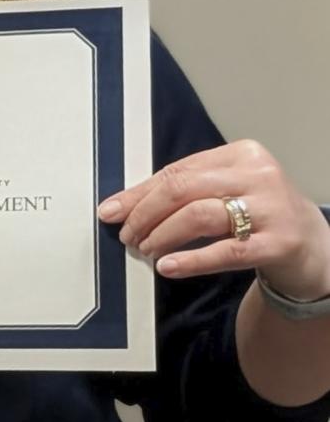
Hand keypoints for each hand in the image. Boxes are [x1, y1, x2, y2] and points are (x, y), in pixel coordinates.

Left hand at [98, 140, 329, 299]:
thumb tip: (120, 206)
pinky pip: (227, 251)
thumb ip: (182, 193)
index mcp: (242, 154)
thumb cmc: (260, 215)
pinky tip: (167, 267)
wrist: (315, 246)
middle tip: (127, 235)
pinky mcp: (281, 243)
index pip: (177, 171)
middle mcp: (259, 175)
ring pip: (199, 216)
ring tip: (145, 249)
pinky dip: (191, 259)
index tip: (111, 211)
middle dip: (145, 214)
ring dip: (162, 235)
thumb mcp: (225, 192)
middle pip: (183, 190)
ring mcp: (273, 208)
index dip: (139, 194)